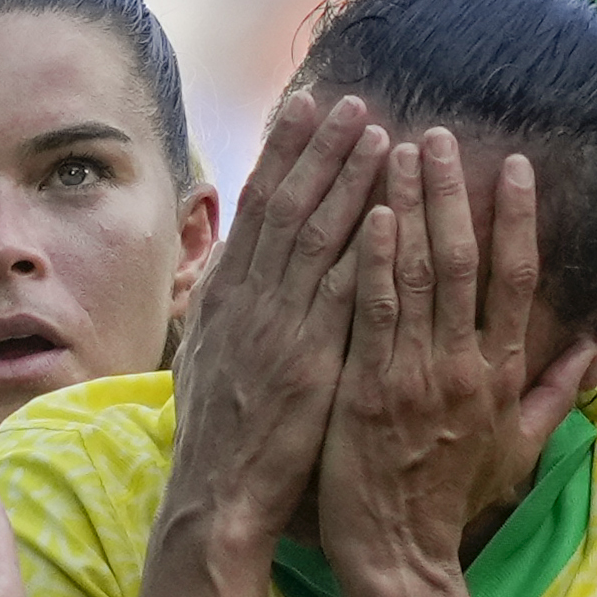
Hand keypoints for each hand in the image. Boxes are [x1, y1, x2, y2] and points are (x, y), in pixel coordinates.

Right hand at [166, 91, 393, 541]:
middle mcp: (248, 301)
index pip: (256, 207)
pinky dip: (366, 247)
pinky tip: (391, 211)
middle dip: (319, 149)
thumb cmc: (218, 437)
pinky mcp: (311, 359)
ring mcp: (279, 327)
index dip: (283, 153)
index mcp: (224, 296)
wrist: (217, 497)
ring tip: (379, 133)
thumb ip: (220, 304)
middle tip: (350, 100)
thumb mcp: (206, 357)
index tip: (305, 108)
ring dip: (348, 180)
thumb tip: (229, 258)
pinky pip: (343, 291)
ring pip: (317, 236)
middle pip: (287, 205)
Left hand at [316, 133, 596, 596]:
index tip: (512, 165)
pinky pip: (374, 311)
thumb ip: (556, 388)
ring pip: (419, 274)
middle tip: (440, 133)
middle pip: (466, 261)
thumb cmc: (453, 496)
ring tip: (400, 147)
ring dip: (411, 205)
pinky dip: (375, 260)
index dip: (515, 217)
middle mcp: (464, 366)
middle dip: (453, 191)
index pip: (515, 278)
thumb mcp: (520, 444)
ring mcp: (416, 375)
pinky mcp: (368, 388)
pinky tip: (372, 213)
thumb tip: (596, 344)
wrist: (399, 552)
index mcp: (500, 373)